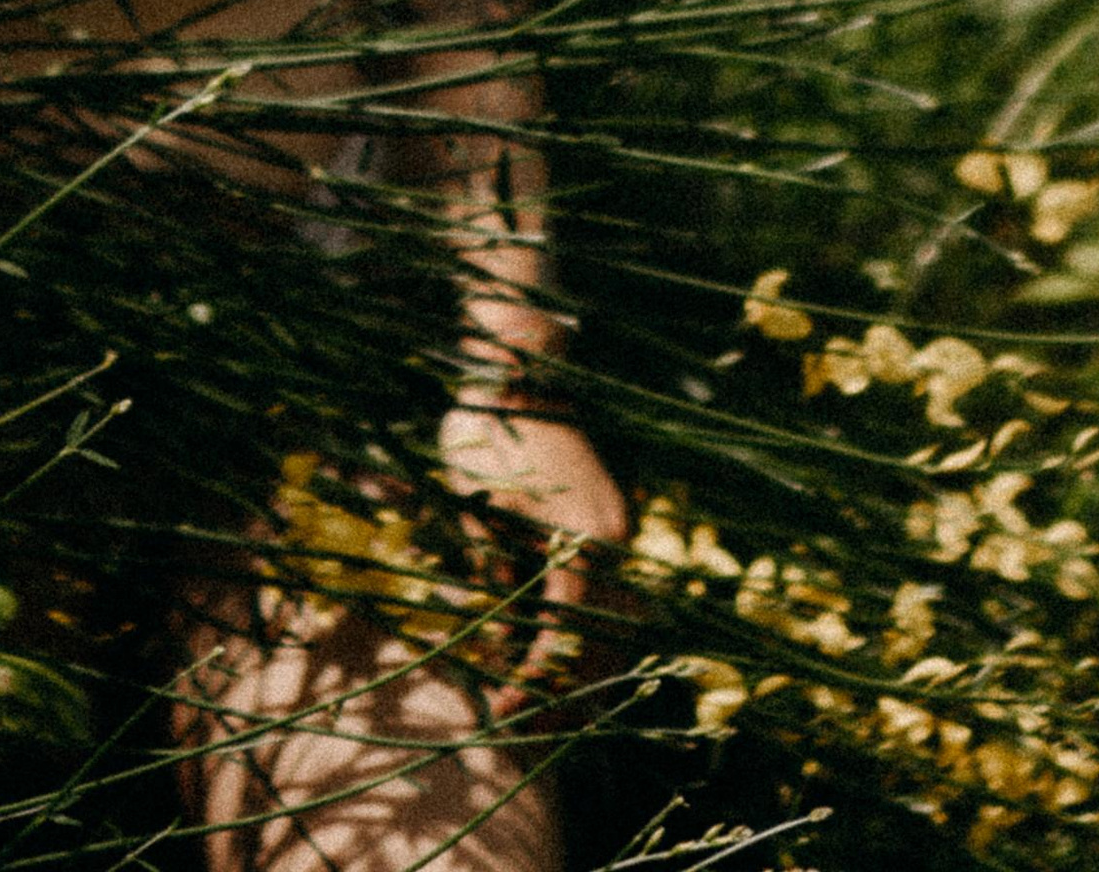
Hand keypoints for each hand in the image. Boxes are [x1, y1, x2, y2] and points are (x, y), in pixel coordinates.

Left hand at [437, 399, 627, 714]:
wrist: (518, 373)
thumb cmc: (491, 437)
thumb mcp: (481, 513)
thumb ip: (494, 581)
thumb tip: (498, 645)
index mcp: (587, 540)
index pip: (569, 634)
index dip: (537, 679)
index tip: (504, 708)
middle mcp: (614, 542)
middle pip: (602, 641)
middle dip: (564, 690)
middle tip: (520, 724)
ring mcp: (617, 531)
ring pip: (613, 624)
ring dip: (581, 669)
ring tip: (542, 705)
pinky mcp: (607, 523)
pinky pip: (606, 595)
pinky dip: (585, 632)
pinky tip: (555, 653)